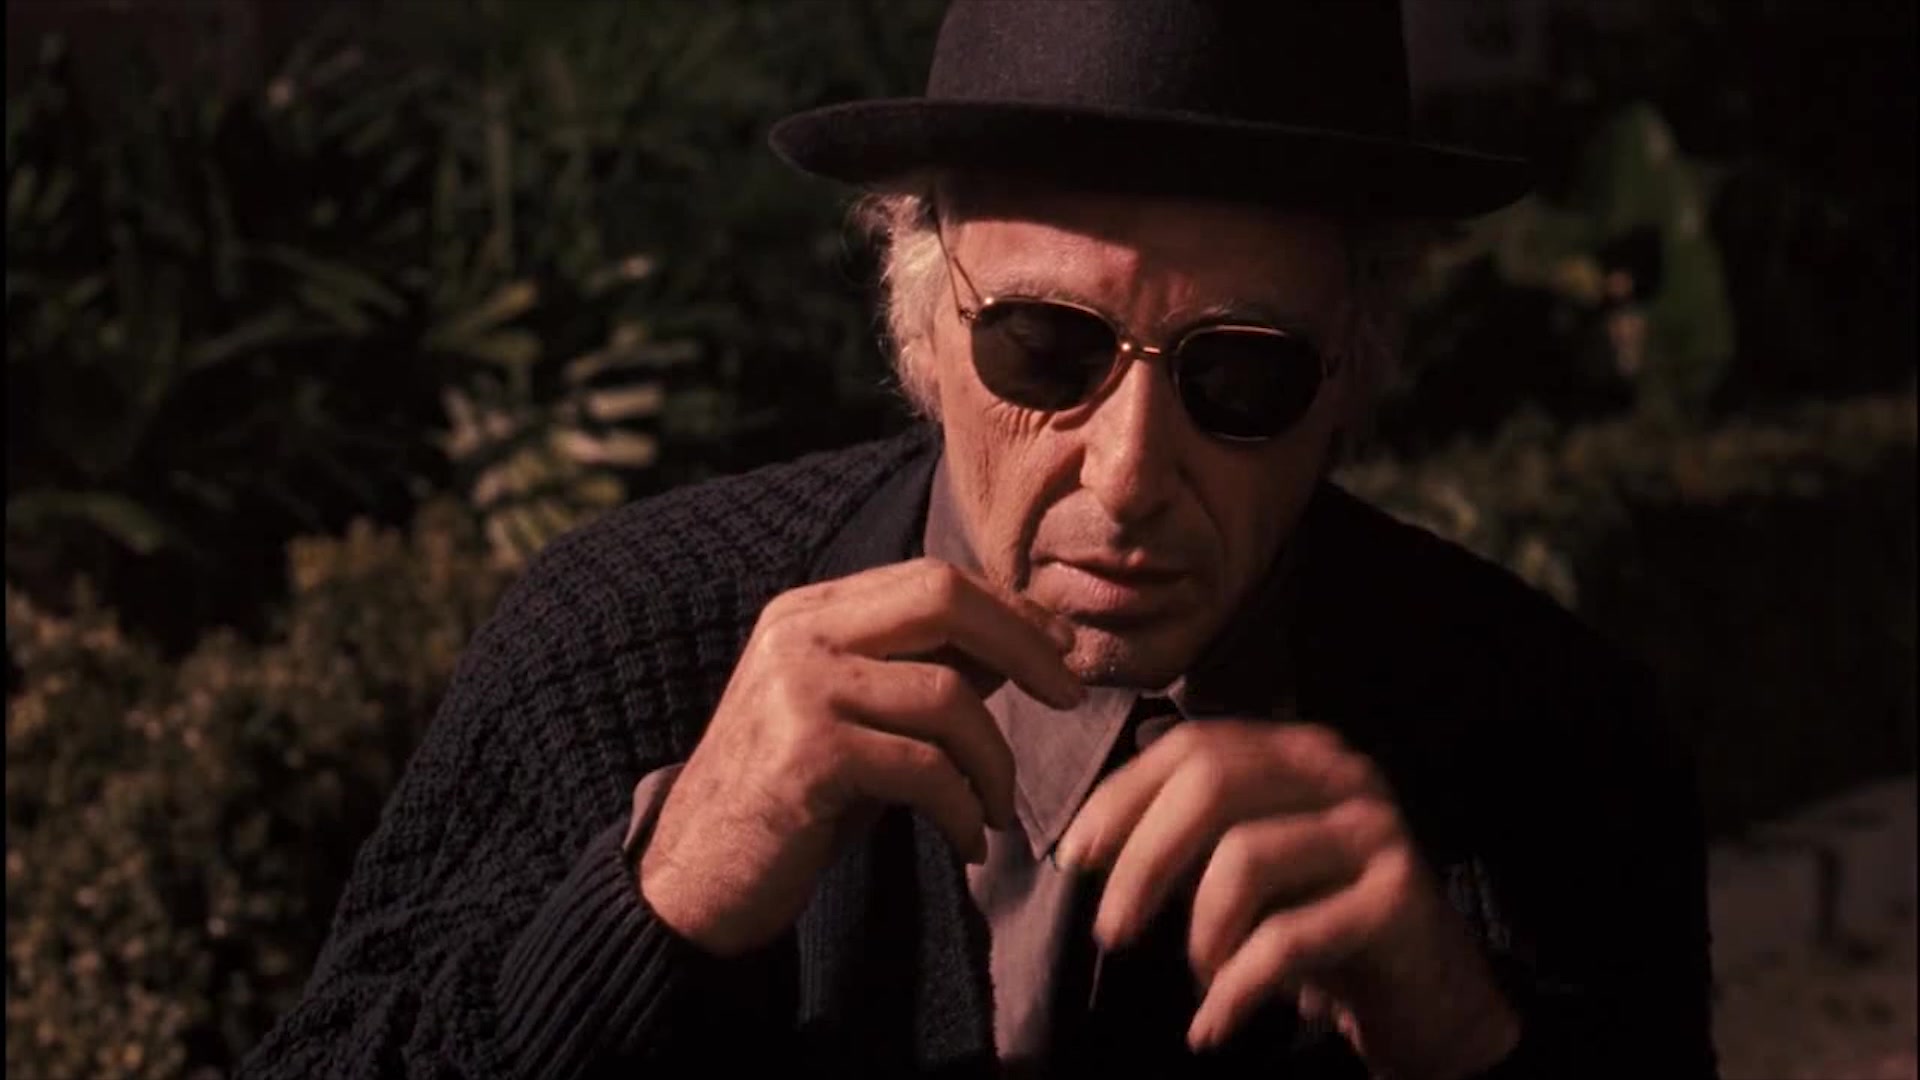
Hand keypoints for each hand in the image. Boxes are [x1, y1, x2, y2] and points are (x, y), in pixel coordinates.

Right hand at [639, 558, 1082, 956]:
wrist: (692, 880)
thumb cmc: (788, 801)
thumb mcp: (856, 720)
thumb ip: (922, 672)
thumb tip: (1023, 641)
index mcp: (808, 612)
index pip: (933, 579)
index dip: (1011, 610)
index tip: (1063, 650)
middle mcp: (798, 635)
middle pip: (943, 598)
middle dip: (1025, 645)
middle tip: (1071, 696)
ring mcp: (797, 691)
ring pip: (947, 696)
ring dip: (996, 761)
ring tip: (1001, 810)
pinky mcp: (807, 757)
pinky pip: (925, 769)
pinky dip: (965, 809)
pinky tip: (969, 840)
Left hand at [1054, 720, 1519, 1078]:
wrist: (1431, 1002)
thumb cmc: (1321, 930)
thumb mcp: (1247, 874)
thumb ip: (1183, 840)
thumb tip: (1092, 838)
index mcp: (1299, 752)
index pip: (1194, 746)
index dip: (1122, 797)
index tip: (1075, 857)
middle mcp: (1342, 774)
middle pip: (1212, 783)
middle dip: (1143, 858)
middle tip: (1111, 929)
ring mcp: (1375, 831)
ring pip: (1245, 856)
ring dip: (1201, 932)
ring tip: (1201, 975)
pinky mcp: (1397, 899)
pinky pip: (1288, 938)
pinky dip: (1234, 990)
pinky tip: (1213, 1026)